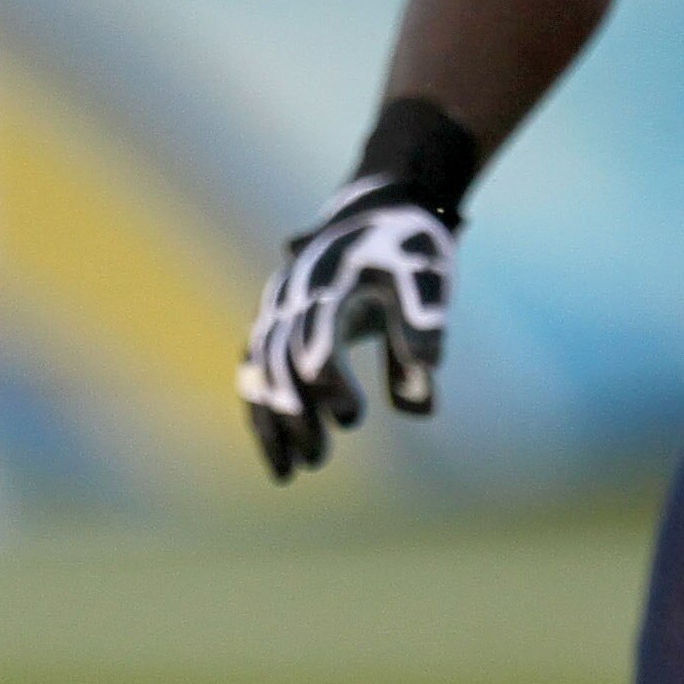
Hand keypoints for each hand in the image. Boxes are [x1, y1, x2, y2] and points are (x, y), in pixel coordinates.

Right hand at [236, 185, 459, 478]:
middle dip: (295, 416)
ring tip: (290, 473)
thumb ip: (423, 332)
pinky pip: (256, 373)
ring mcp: (276, 310)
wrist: (378, 210)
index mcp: (328, 283)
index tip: (354, 417)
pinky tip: (278, 454)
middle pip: (279, 363)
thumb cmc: (408, 249)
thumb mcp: (427, 281)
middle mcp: (291, 297)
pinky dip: (262, 413)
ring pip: (259, 374)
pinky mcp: (273, 325)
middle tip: (318, 460)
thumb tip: (419, 409)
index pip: (314, 341)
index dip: (329, 383)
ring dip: (272, 424)